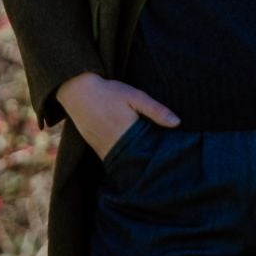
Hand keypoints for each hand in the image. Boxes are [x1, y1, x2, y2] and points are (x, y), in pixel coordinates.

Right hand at [57, 71, 180, 159]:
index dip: (161, 155)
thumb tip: (177, 123)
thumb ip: (156, 110)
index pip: (149, 153)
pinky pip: (114, 160)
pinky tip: (133, 154)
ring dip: (137, 161)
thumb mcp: (135, 96)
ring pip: (125, 163)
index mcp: (127, 134)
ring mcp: (104, 150)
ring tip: (150, 157)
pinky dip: (124, 159)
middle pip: (138, 161)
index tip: (171, 155)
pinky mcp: (97, 150)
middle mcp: (114, 146)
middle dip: (150, 161)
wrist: (78, 92)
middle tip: (164, 158)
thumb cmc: (109, 93)